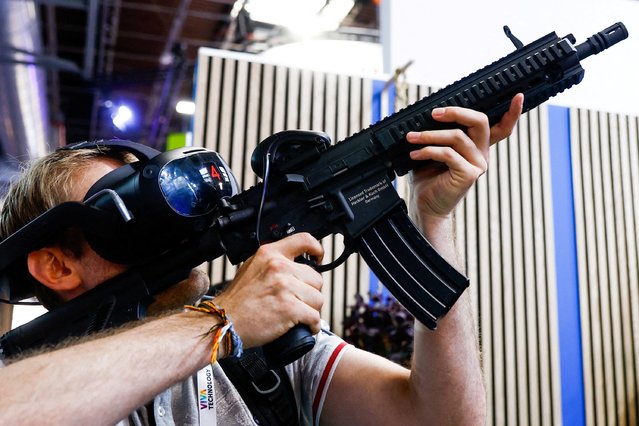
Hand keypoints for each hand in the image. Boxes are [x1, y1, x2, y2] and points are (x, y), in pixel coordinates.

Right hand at [212, 232, 323, 348]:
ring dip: (311, 309)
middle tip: (296, 301)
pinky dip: (312, 325)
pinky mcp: (290, 308)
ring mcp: (285, 287)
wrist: (223, 321)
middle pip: (316, 278)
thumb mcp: (251, 267)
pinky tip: (305, 326)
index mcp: (270, 253)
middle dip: (310, 292)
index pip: (304, 240)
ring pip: (318, 298)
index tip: (318, 259)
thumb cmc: (236, 301)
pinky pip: (315, 317)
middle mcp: (279, 267)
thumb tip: (295, 264)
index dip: (317, 250)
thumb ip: (272, 262)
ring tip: (296, 314)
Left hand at [406, 94, 522, 220]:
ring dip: (430, 135)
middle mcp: (482, 154)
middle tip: (434, 113)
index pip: (501, 127)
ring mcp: (478, 164)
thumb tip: (428, 114)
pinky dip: (428, 151)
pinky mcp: (469, 174)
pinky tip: (415, 155)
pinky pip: (448, 154)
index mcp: (477, 146)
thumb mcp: (433, 149)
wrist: (425, 206)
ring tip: (411, 138)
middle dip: (456, 112)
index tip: (518, 95)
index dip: (512, 112)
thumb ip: (438, 133)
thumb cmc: (427, 177)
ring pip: (458, 137)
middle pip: (480, 122)